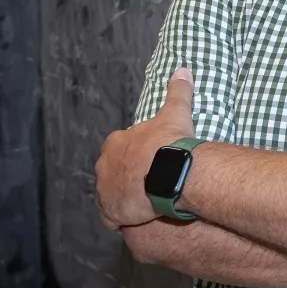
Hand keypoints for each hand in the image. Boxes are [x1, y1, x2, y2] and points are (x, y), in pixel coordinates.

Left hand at [95, 67, 195, 229]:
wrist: (167, 173)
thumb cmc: (168, 142)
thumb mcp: (174, 113)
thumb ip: (177, 91)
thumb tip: (183, 70)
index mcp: (115, 143)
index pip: (120, 148)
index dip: (135, 154)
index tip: (150, 159)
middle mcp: (103, 166)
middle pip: (114, 171)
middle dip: (127, 175)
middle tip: (150, 180)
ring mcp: (105, 191)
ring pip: (112, 194)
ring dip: (124, 196)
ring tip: (146, 200)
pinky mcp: (111, 212)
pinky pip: (113, 217)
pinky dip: (122, 217)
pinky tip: (138, 216)